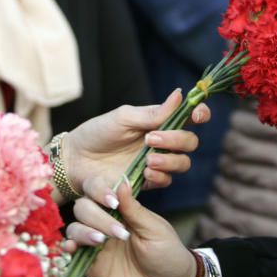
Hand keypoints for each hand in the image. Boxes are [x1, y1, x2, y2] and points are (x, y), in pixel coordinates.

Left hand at [63, 90, 209, 201]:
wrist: (75, 159)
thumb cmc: (97, 132)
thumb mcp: (122, 117)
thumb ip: (152, 113)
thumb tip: (180, 95)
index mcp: (158, 121)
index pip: (189, 117)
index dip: (201, 114)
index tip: (197, 115)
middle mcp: (162, 142)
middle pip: (190, 142)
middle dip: (177, 140)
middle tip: (151, 139)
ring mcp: (156, 162)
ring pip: (183, 163)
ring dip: (170, 160)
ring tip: (148, 159)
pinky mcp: (146, 181)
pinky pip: (165, 181)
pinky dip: (159, 176)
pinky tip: (144, 171)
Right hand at [65, 180, 196, 276]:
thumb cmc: (167, 254)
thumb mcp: (154, 229)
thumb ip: (134, 209)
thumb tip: (121, 182)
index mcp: (121, 210)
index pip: (99, 191)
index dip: (99, 191)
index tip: (112, 201)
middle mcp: (104, 224)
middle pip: (83, 208)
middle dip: (96, 217)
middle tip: (119, 233)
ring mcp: (97, 245)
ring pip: (74, 229)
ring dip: (84, 232)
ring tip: (101, 241)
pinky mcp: (92, 266)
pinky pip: (72, 255)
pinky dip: (68, 248)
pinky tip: (73, 248)